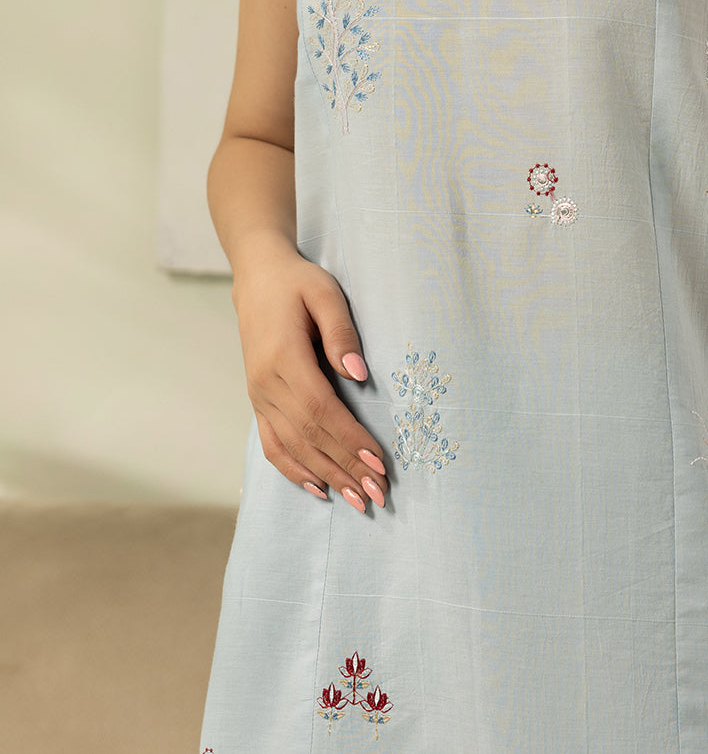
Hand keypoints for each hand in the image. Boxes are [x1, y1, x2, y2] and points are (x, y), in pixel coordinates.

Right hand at [231, 240, 388, 512]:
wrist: (258, 278)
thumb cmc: (298, 283)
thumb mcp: (325, 293)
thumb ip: (341, 332)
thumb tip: (359, 374)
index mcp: (284, 359)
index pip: (321, 410)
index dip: (349, 440)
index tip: (378, 462)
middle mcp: (266, 384)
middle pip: (309, 437)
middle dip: (346, 468)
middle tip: (378, 494)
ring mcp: (258, 396)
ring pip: (292, 447)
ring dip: (326, 476)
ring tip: (357, 501)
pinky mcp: (257, 400)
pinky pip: (272, 444)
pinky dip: (294, 470)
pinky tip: (318, 488)